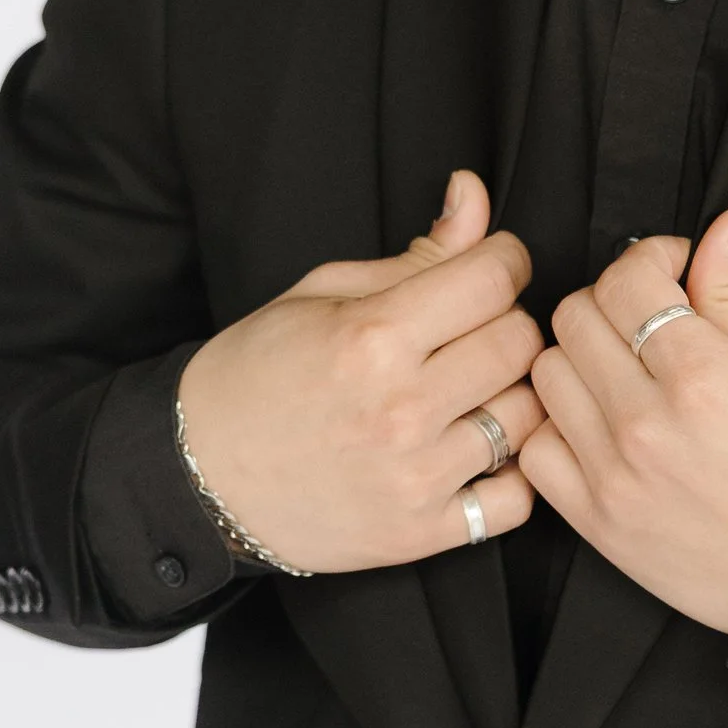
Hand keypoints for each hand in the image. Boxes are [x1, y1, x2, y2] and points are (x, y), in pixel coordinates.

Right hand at [176, 170, 542, 573]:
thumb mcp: (323, 294)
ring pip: (528, 418)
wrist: (198, 476)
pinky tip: (476, 451)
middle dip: (508, 323)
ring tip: (472, 390)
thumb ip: (416, 253)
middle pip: (520, 344)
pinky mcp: (419, 533)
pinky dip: (510, 473)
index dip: (506, 259)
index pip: (494, 280)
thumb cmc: (258, 375)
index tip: (494, 266)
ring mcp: (413, 477)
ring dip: (510, 395)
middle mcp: (400, 410)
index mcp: (372, 338)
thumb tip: (474, 194)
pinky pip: (516, 499)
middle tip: (474, 330)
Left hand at [519, 209, 727, 638]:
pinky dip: (558, 426)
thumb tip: (725, 228)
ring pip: (545, 375)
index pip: (627, 278)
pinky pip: (536, 449)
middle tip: (649, 316)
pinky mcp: (597, 522)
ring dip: (580, 358)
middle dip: (612, 300)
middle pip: (574, 317)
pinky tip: (601, 424)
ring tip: (624, 370)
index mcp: (706, 376)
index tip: (673, 270)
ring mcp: (614, 476)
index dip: (650, 258)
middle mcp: (648, 424)